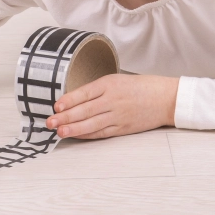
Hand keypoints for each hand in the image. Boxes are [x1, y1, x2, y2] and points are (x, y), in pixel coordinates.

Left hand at [46, 73, 178, 139]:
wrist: (165, 98)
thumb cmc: (141, 87)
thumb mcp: (118, 80)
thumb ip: (98, 89)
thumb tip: (75, 99)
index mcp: (110, 84)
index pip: (84, 93)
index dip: (69, 100)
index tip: (56, 106)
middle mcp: (112, 100)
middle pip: (85, 110)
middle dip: (65, 117)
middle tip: (50, 122)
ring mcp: (118, 115)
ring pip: (91, 124)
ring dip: (74, 128)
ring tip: (60, 132)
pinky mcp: (123, 128)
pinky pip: (102, 132)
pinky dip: (87, 134)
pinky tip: (76, 135)